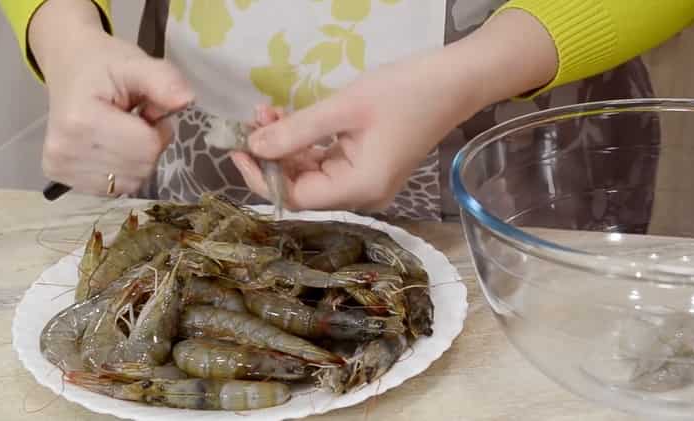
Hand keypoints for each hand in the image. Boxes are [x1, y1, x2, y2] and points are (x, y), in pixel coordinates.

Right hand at [30, 0, 194, 194]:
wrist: (70, 66)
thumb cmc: (104, 66)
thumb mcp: (136, 63)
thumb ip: (164, 80)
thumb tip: (186, 99)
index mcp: (81, 121)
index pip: (147, 148)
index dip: (158, 131)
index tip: (147, 112)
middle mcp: (64, 151)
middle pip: (140, 168)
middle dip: (148, 146)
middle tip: (134, 120)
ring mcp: (61, 168)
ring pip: (131, 183)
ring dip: (137, 161)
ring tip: (121, 132)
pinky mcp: (62, 179)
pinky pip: (115, 188)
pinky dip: (122, 171)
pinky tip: (110, 147)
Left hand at [232, 51, 476, 210]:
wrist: (455, 83)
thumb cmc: (404, 92)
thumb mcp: (344, 108)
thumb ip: (296, 131)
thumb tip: (253, 147)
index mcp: (359, 189)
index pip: (296, 198)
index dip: (262, 177)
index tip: (238, 149)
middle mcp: (362, 196)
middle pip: (302, 188)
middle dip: (274, 155)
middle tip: (255, 118)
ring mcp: (366, 184)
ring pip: (312, 174)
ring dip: (287, 146)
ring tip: (269, 111)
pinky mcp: (368, 169)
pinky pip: (327, 164)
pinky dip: (306, 145)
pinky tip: (290, 118)